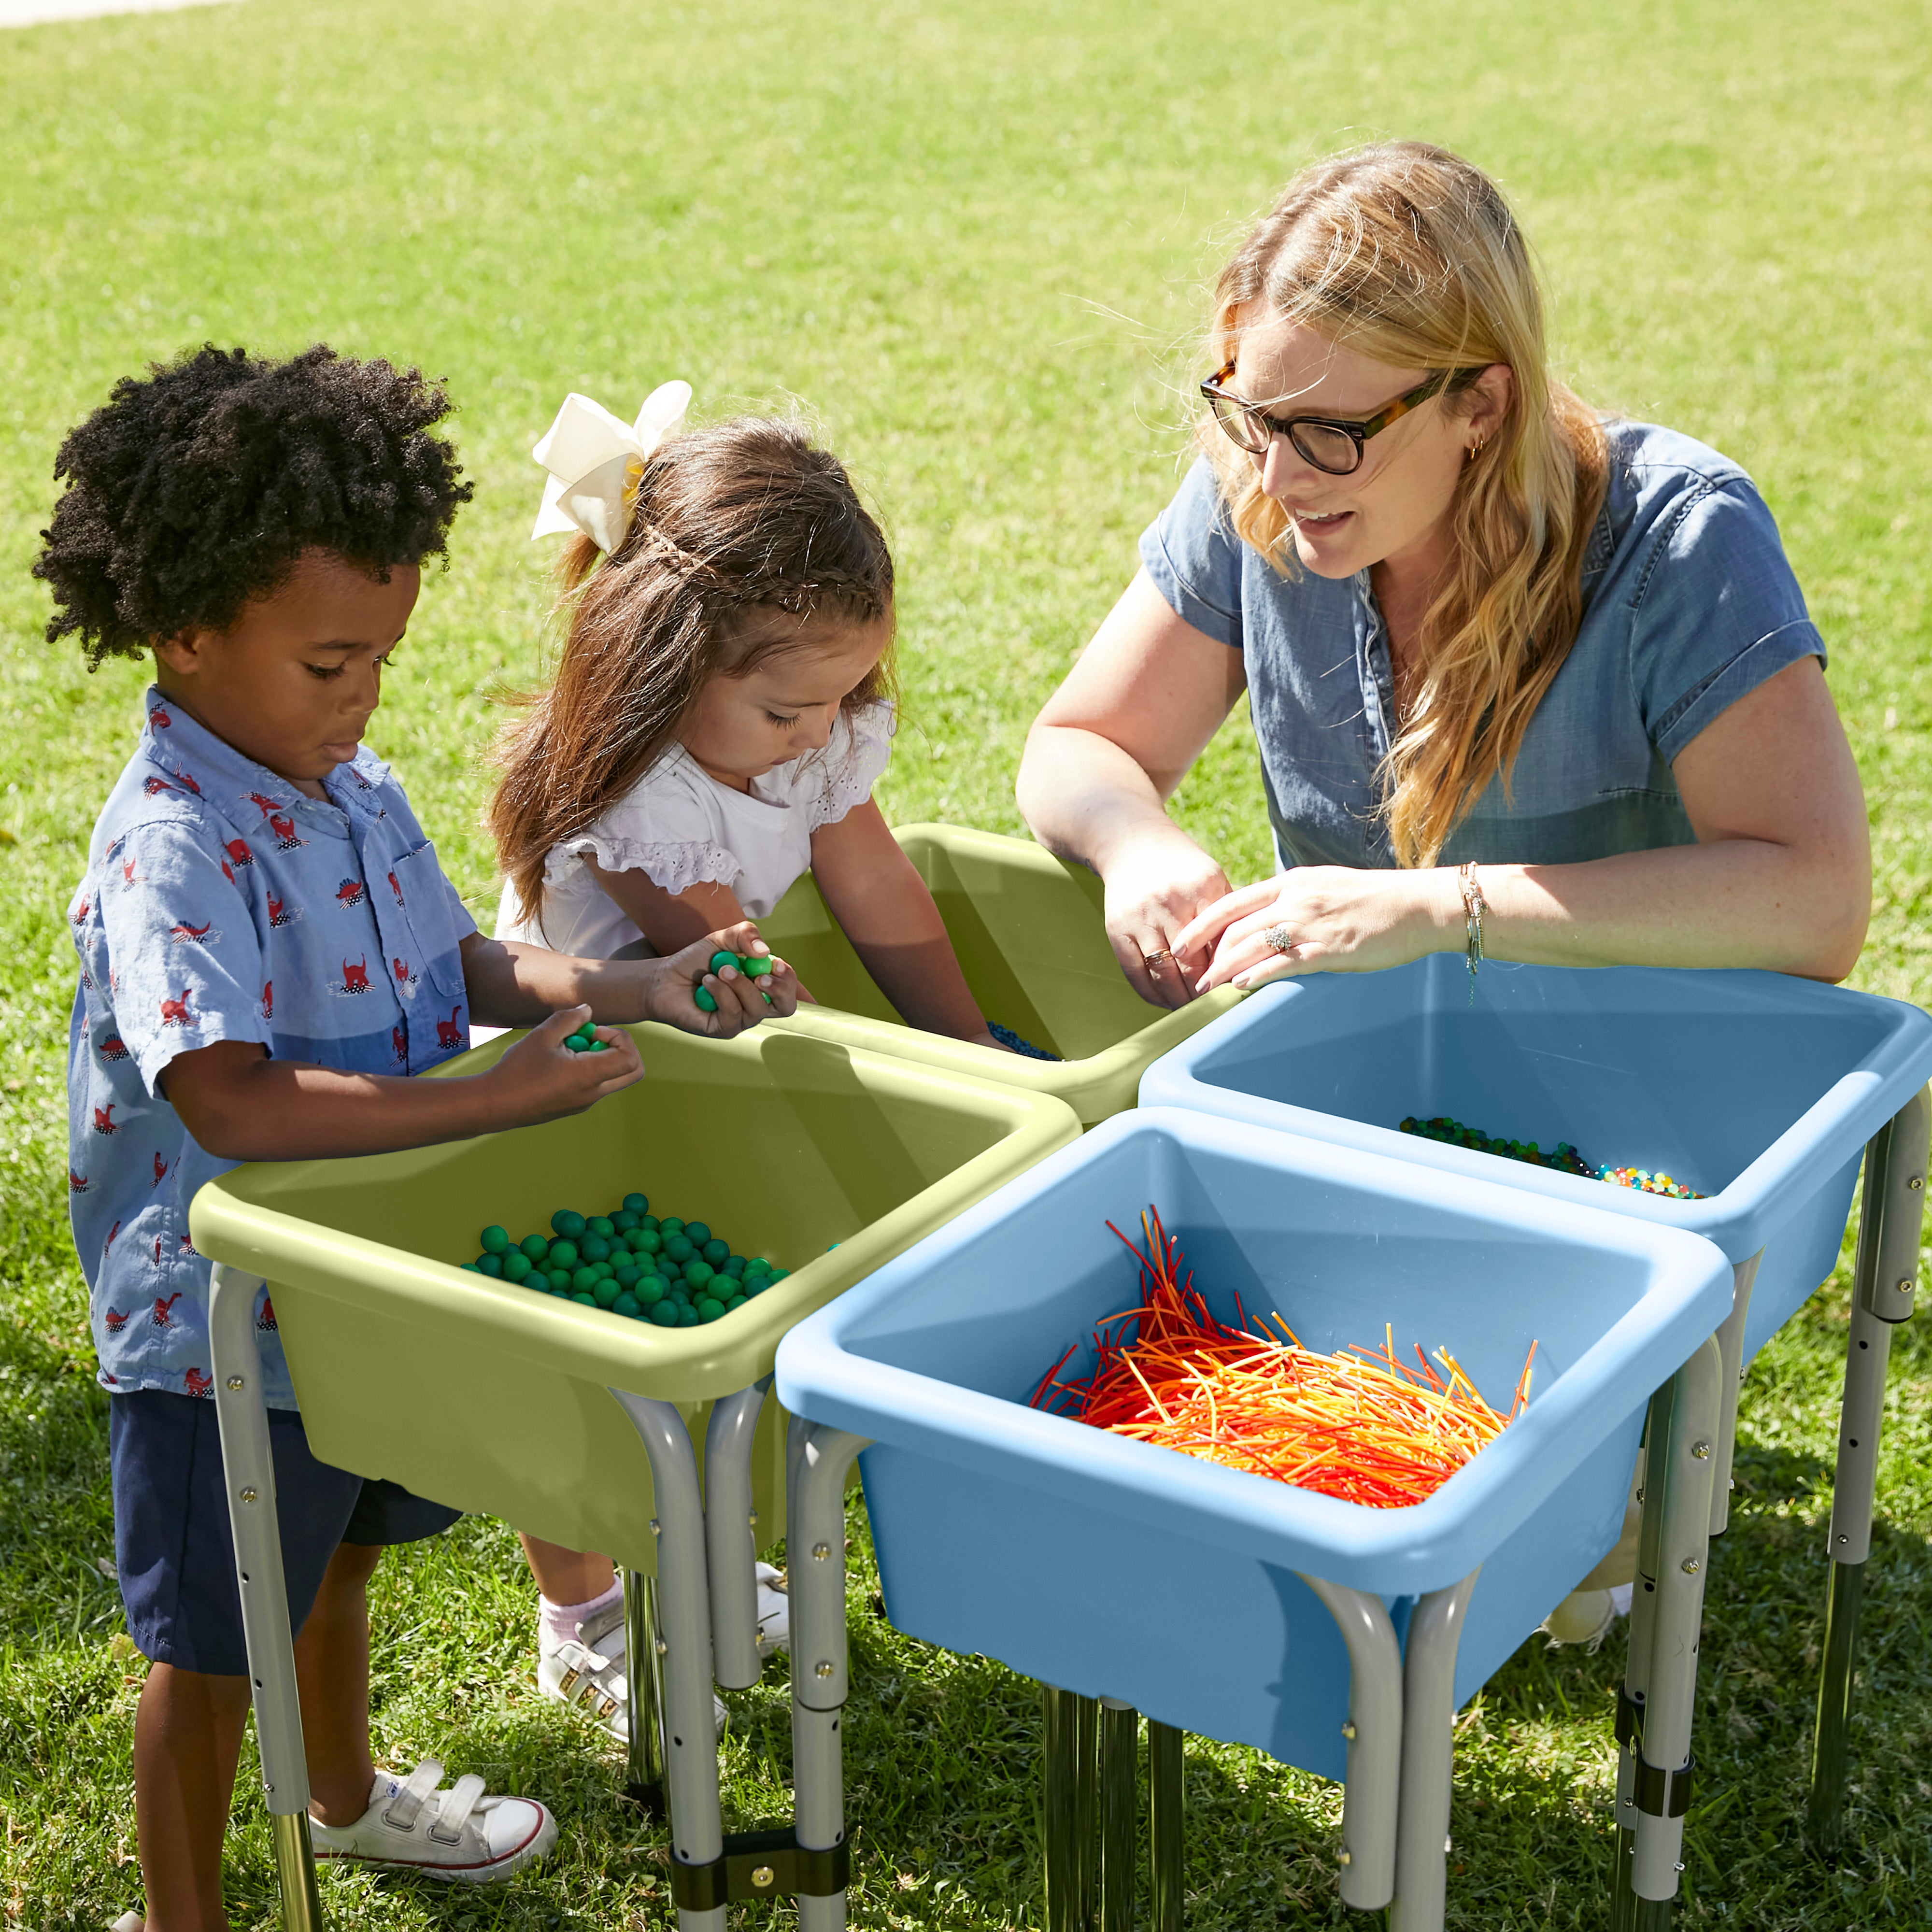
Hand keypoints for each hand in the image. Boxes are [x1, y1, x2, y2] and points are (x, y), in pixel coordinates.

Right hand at [487, 1006, 645, 1124]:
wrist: (494, 1104)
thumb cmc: (516, 1070)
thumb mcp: (542, 1035)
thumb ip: (569, 1019)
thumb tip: (588, 1011)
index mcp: (589, 1076)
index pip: (631, 1058)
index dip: (620, 1037)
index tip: (594, 1032)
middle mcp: (593, 1093)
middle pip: (632, 1071)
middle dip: (620, 1048)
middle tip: (591, 1039)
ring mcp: (585, 1102)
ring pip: (613, 1076)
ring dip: (600, 1057)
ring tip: (567, 1048)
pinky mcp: (575, 1105)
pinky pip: (595, 1084)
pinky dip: (587, 1067)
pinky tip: (558, 1061)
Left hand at [641, 923, 800, 1034]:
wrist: (664, 978)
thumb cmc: (694, 962)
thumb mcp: (722, 940)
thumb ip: (745, 935)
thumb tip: (765, 952)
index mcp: (761, 983)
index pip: (788, 987)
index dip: (788, 977)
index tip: (775, 963)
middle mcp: (754, 1004)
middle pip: (786, 1007)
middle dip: (779, 989)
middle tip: (760, 974)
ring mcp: (740, 1019)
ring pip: (757, 1008)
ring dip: (740, 984)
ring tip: (720, 969)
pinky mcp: (722, 1029)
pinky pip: (733, 1013)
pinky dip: (721, 992)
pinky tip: (707, 982)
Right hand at [1098, 827, 1233, 1008]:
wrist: (1131, 841)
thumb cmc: (1181, 866)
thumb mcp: (1211, 879)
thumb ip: (1228, 917)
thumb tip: (1247, 962)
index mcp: (1202, 889)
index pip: (1220, 945)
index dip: (1228, 975)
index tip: (1237, 994)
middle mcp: (1170, 902)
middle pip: (1192, 965)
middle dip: (1205, 994)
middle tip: (1217, 1011)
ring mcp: (1140, 917)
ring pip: (1163, 973)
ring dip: (1179, 1000)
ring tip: (1192, 1012)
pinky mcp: (1116, 928)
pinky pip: (1134, 973)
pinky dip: (1151, 994)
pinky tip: (1165, 1002)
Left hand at [1182, 866, 1456, 991]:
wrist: (1420, 905)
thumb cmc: (1375, 900)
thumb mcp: (1325, 888)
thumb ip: (1293, 900)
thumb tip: (1264, 919)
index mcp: (1292, 882)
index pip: (1233, 901)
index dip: (1202, 923)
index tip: (1181, 941)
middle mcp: (1297, 899)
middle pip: (1238, 926)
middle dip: (1208, 952)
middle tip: (1187, 974)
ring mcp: (1314, 923)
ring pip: (1255, 944)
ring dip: (1225, 968)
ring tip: (1205, 987)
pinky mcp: (1333, 947)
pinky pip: (1287, 961)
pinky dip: (1260, 973)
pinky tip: (1242, 985)